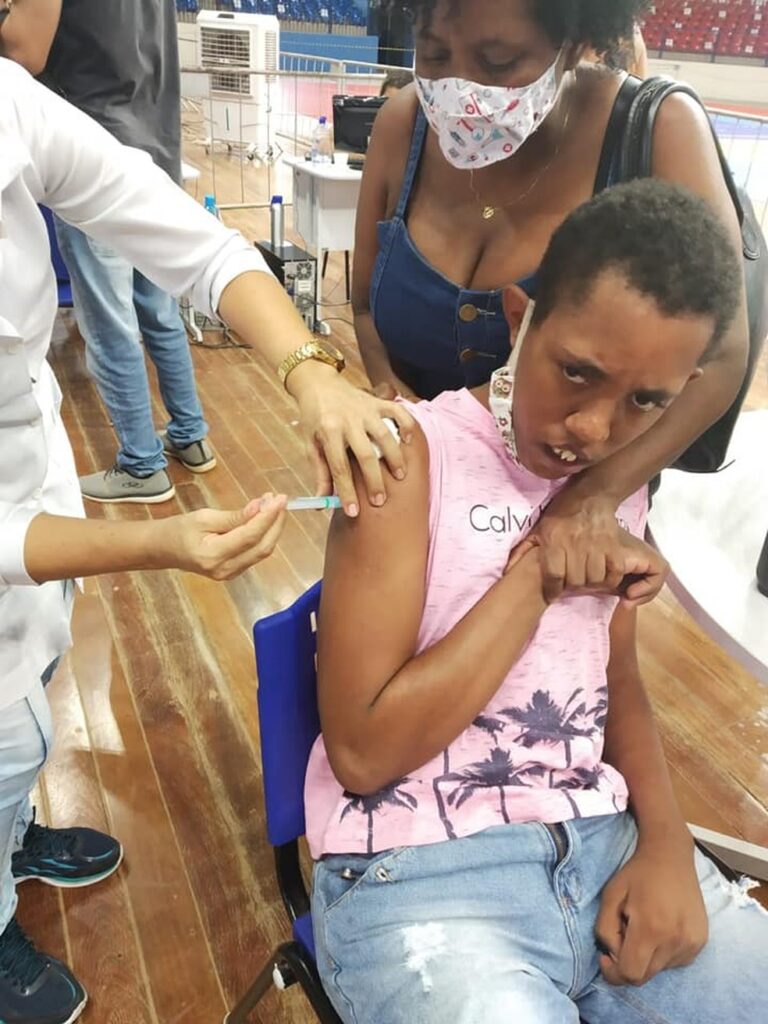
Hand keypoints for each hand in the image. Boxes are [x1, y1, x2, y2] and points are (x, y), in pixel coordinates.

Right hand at [154, 493, 286, 580]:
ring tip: (273, 505)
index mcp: (213, 555)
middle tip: (280, 500)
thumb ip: (233, 516)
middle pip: (262, 547)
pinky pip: (255, 553)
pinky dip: (264, 535)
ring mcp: (231, 574)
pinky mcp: (234, 571)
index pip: (250, 536)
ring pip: (262, 551)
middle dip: (275, 523)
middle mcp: (225, 569)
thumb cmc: (178, 530)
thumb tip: (259, 507)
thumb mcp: (203, 517)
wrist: (163, 550)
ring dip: (272, 528)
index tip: (279, 499)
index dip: (268, 517)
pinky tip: (264, 519)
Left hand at [287, 362, 414, 516]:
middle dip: (374, 480)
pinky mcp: (378, 402)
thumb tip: (322, 501)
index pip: (339, 467)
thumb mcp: (310, 444)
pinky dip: (407, 425)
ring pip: (385, 435)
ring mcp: (366, 410)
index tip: (354, 511)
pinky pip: (398, 412)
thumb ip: (320, 472)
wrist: (318, 383)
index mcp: (328, 431)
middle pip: (365, 455)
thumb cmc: (314, 418)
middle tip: (380, 501)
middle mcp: (348, 420)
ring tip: (400, 476)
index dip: (347, 491)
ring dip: (394, 457)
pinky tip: (409, 441)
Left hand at [507, 493, 666, 604]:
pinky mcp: (613, 545)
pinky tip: (602, 575)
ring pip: (594, 578)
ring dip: (589, 583)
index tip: (553, 593)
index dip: (552, 590)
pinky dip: (609, 578)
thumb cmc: (560, 514)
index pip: (554, 576)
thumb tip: (508, 571)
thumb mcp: (537, 529)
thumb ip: (522, 551)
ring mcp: (596, 545)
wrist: (590, 496)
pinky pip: (614, 572)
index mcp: (554, 541)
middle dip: (571, 586)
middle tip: (570, 582)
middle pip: (575, 581)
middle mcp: (575, 544)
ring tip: (585, 578)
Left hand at [595, 835, 707, 986]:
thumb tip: (614, 956)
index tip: (605, 956)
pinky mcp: (701, 942)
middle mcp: (676, 941)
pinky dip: (662, 953)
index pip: (631, 974)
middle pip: (645, 976)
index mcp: (652, 929)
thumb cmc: (636, 874)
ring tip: (643, 926)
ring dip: (646, 957)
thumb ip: (605, 931)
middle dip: (628, 962)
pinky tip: (659, 928)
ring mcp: (692, 943)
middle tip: (624, 934)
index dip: (613, 972)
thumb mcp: (610, 897)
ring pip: (660, 969)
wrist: (670, 855)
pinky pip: (675, 961)